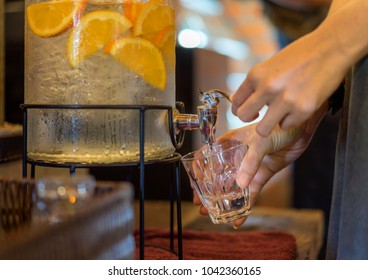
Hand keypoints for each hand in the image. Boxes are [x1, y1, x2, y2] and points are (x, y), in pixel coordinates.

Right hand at [193, 103, 327, 227]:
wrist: (300, 128)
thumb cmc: (277, 126)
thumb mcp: (260, 141)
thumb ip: (250, 162)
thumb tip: (240, 184)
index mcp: (229, 143)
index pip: (207, 156)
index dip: (198, 170)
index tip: (195, 184)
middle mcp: (235, 156)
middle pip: (216, 176)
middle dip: (207, 191)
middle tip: (201, 205)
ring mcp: (247, 167)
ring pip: (231, 188)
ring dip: (223, 201)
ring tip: (215, 214)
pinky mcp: (260, 176)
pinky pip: (251, 194)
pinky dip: (245, 207)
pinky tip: (239, 219)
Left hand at [231, 27, 347, 136]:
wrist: (331, 47)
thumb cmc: (301, 54)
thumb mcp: (271, 65)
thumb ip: (258, 83)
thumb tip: (244, 102)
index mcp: (256, 75)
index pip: (236, 101)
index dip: (239, 108)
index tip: (248, 110)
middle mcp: (267, 87)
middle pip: (243, 116)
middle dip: (250, 118)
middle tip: (259, 116)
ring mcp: (285, 100)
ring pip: (262, 130)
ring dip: (269, 126)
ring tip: (278, 117)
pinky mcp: (303, 109)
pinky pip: (286, 126)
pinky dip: (290, 120)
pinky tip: (297, 108)